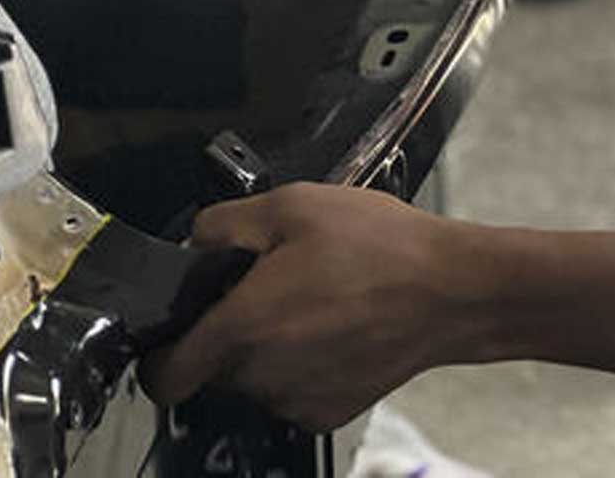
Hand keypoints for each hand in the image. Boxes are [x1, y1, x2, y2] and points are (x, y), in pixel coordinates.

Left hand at [140, 183, 463, 431]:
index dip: (160, 353)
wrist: (454, 291)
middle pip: (214, 368)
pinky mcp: (330, 411)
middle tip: (273, 286)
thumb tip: (195, 240)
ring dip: (270, 347)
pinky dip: (305, 365)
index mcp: (243, 326)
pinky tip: (338, 328)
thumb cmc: (384, 248)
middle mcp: (263, 375)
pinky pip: (293, 390)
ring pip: (256, 379)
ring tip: (316, 301)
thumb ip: (226, 223)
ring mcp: (297, 398)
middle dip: (231, 331)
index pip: (164, 376)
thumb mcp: (296, 204)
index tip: (174, 334)